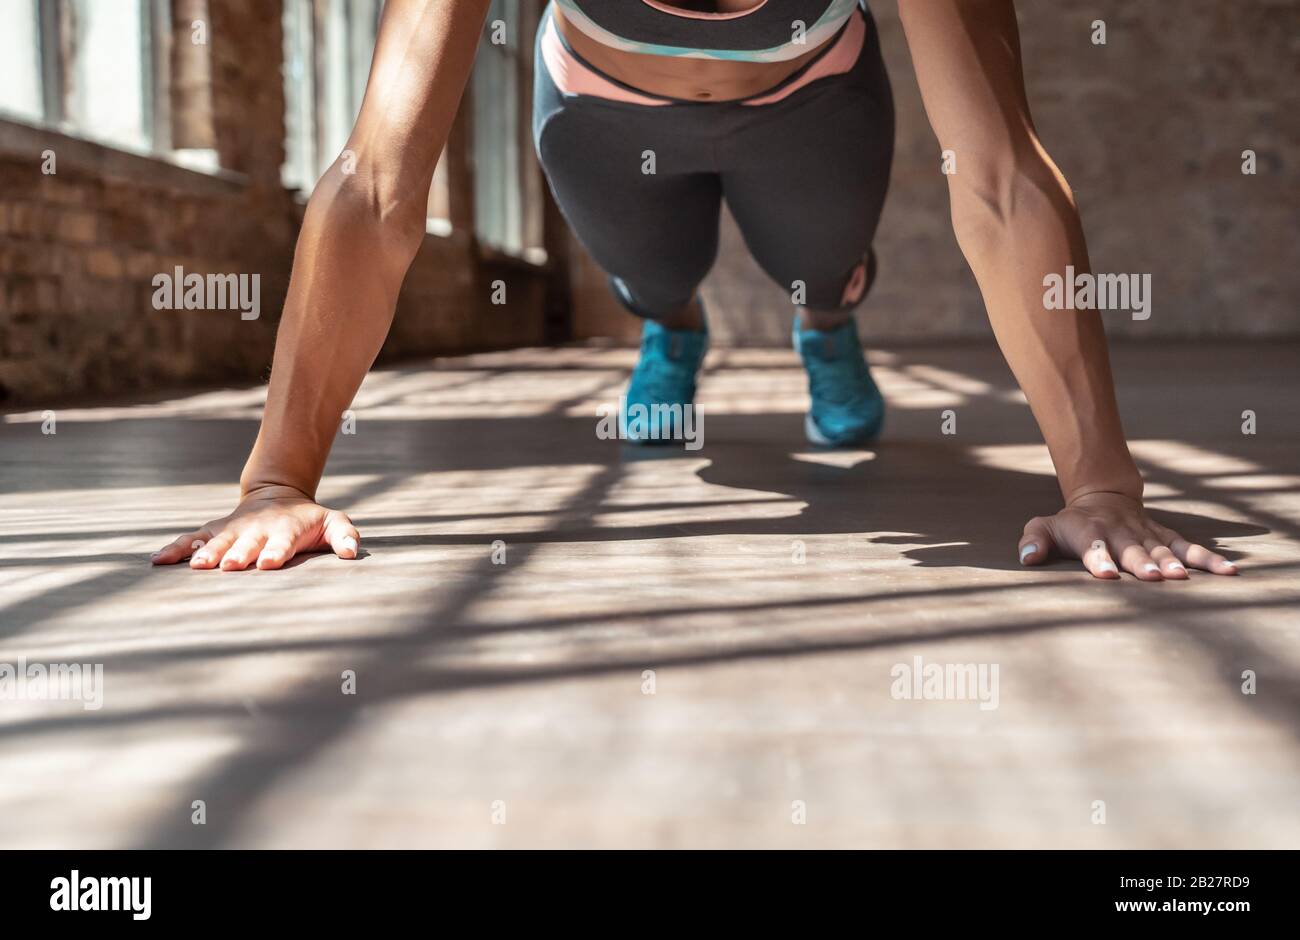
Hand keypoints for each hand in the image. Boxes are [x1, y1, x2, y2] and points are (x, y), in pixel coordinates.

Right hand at [150, 485, 359, 570]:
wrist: (278, 497)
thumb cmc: (309, 520)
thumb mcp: (333, 523)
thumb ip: (345, 536)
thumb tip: (352, 553)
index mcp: (285, 530)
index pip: (281, 541)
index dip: (275, 551)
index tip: (268, 563)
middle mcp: (255, 530)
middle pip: (246, 543)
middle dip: (238, 554)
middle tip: (229, 567)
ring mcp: (232, 530)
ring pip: (216, 542)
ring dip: (206, 554)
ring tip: (194, 566)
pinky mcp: (214, 532)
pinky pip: (190, 539)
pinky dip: (174, 548)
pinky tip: (157, 560)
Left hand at [1018, 491, 1237, 580]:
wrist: (1104, 499)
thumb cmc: (1071, 524)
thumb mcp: (1045, 526)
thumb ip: (1034, 539)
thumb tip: (1026, 557)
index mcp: (1090, 533)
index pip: (1093, 547)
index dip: (1099, 559)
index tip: (1107, 575)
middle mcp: (1121, 533)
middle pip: (1133, 549)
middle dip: (1143, 563)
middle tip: (1154, 578)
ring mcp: (1147, 536)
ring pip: (1164, 550)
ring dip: (1175, 563)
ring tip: (1185, 579)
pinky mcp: (1167, 538)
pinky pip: (1190, 548)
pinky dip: (1209, 559)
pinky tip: (1230, 571)